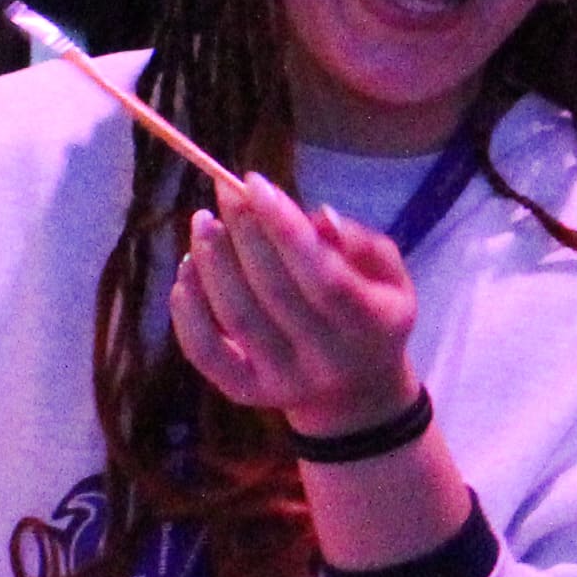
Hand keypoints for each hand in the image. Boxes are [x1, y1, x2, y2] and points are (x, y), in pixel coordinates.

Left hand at [172, 185, 422, 442]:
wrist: (356, 393)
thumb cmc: (372, 316)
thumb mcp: (390, 276)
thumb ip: (360, 243)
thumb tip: (316, 218)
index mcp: (371, 326)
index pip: (324, 276)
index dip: (285, 228)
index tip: (255, 183)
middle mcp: (326, 360)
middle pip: (274, 291)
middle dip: (244, 233)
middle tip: (225, 192)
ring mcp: (283, 381)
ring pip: (236, 317)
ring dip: (212, 262)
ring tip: (204, 222)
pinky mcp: (245, 392)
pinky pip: (205, 351)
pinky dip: (187, 310)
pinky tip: (186, 270)